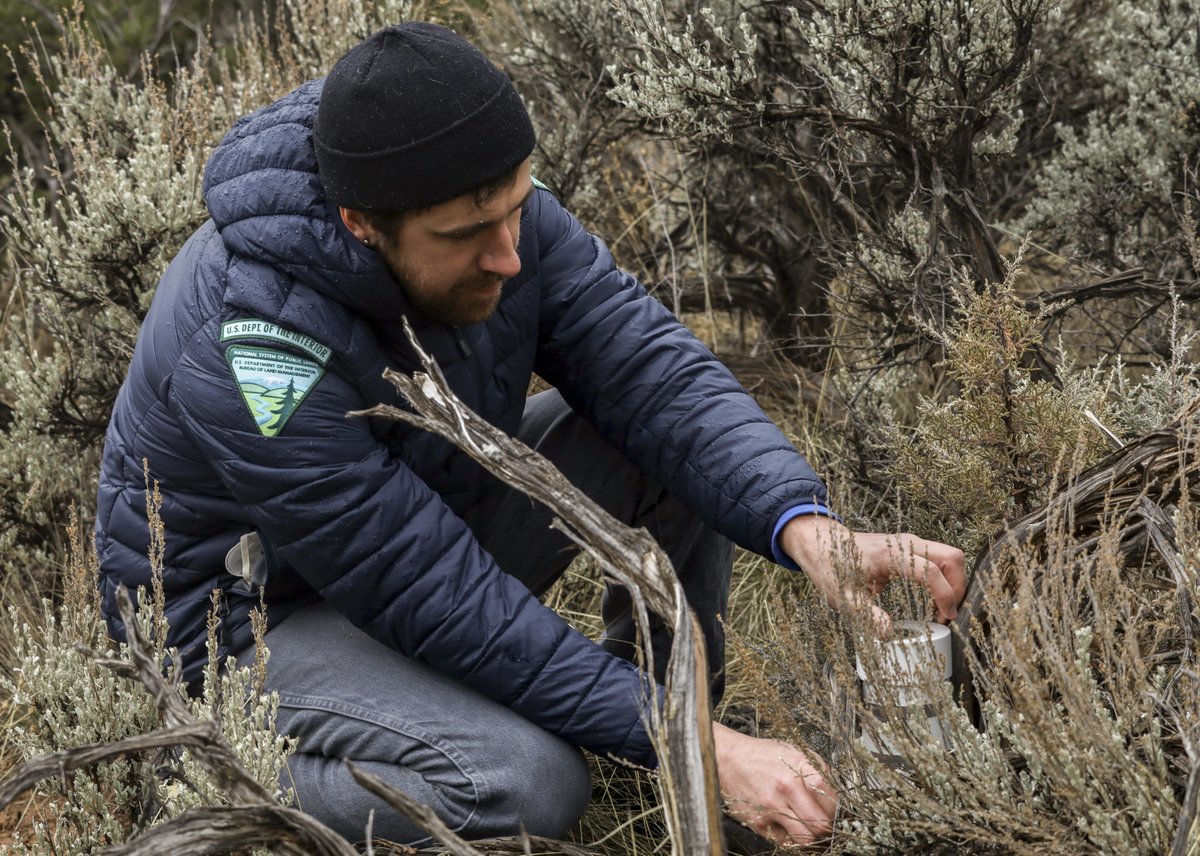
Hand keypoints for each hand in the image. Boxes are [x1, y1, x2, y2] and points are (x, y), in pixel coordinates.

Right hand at [712, 721, 835, 845]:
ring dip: (810, 836)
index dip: (835, 809)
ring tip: (806, 826)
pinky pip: (786, 842)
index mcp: (798, 765)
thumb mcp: (793, 751)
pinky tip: (787, 825)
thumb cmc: (762, 756)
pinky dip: (791, 838)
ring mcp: (771, 806)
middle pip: (820, 823)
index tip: (833, 811)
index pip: (830, 796)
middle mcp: (786, 786)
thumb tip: (837, 794)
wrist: (728, 759)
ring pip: (806, 838)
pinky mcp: (759, 822)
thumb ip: (817, 769)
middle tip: (821, 822)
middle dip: (825, 827)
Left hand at [778, 515, 965, 634]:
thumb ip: (868, 616)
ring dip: (953, 583)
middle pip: (952, 557)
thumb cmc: (831, 569)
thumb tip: (889, 635)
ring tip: (940, 611)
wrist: (822, 545)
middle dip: (958, 587)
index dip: (944, 596)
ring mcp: (910, 542)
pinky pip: (939, 559)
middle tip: (948, 614)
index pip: (931, 571)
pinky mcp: (910, 547)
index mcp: (889, 555)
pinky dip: (944, 579)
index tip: (945, 619)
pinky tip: (932, 601)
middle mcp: (905, 543)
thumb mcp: (845, 598)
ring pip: (949, 556)